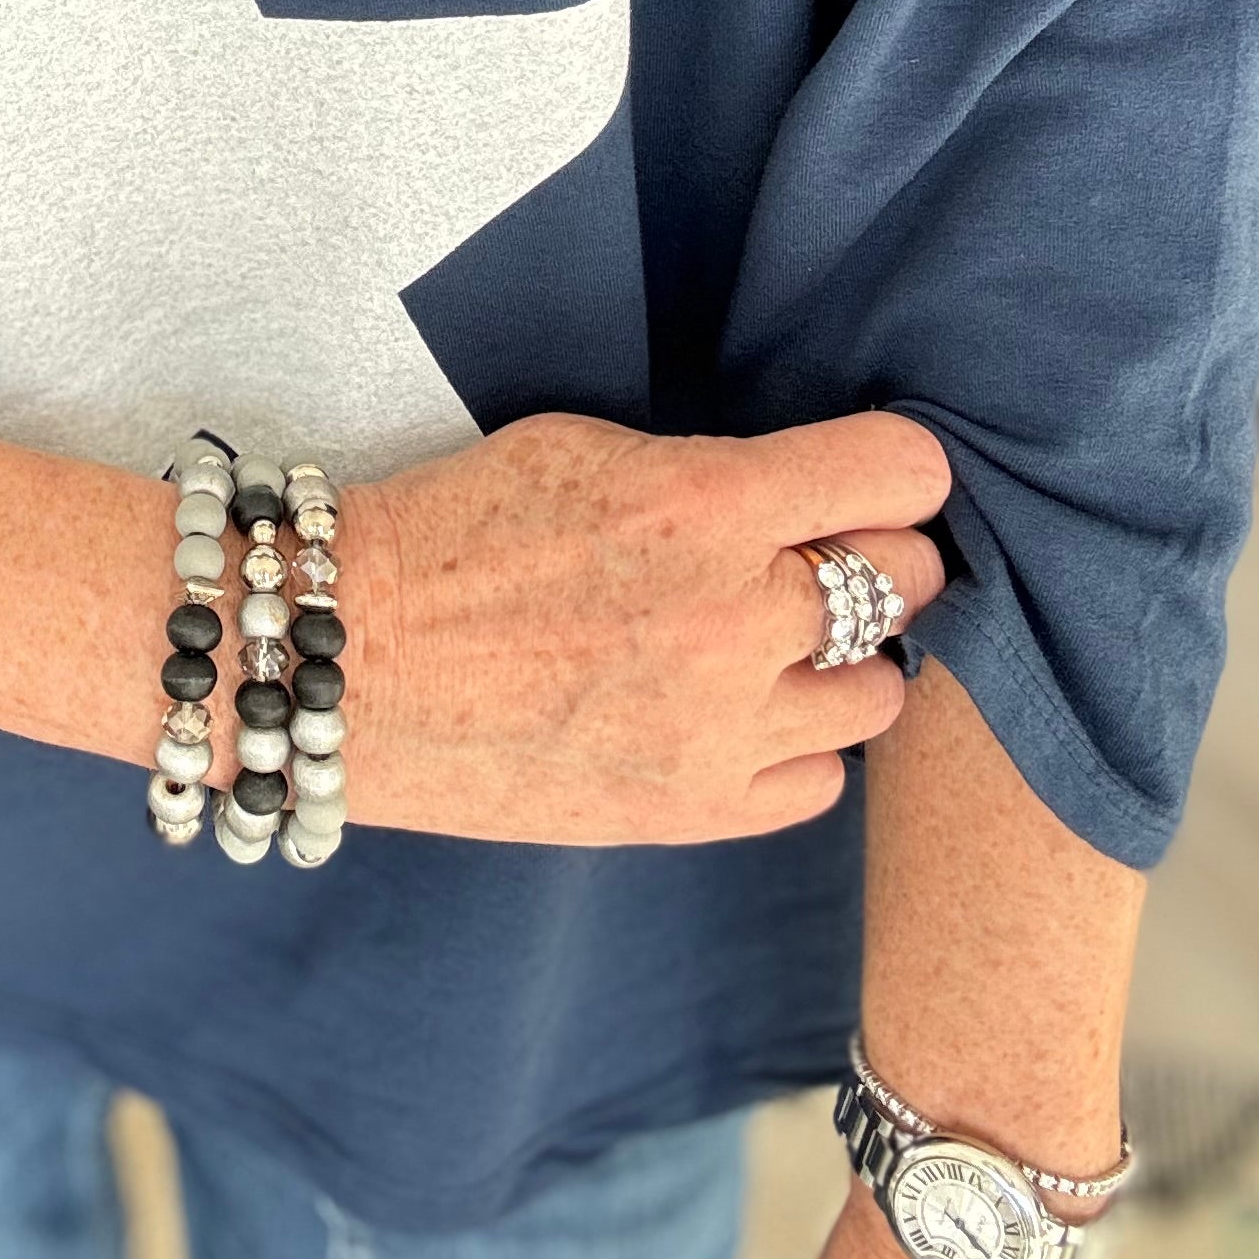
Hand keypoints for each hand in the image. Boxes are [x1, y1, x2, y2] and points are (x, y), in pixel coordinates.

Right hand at [348, 408, 949, 842]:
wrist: (350, 661)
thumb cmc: (450, 534)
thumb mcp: (584, 449)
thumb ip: (713, 472)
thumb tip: (810, 492)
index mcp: (705, 504)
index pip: (903, 472)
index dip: (892, 468)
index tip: (867, 478)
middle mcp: (734, 617)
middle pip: (908, 580)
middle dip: (870, 555)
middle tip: (812, 556)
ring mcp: (723, 727)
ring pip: (880, 692)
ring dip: (836, 659)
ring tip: (767, 643)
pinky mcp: (696, 809)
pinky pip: (821, 779)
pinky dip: (791, 744)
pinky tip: (731, 712)